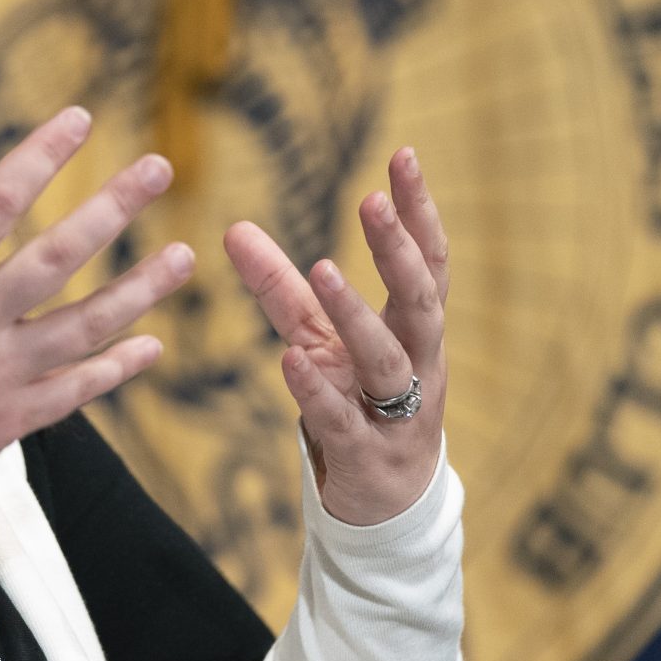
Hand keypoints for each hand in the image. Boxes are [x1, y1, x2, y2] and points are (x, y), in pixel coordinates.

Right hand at [0, 107, 194, 481]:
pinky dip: (116, 369)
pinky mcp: (7, 422)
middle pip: (56, 257)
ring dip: (139, 289)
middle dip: (112, 207)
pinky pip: (75, 392)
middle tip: (159, 168)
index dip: (38, 158)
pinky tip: (152, 345)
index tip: (78, 120)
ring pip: (83, 326)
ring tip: (184, 257)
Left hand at [224, 147, 449, 524]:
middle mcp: (417, 364)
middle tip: (370, 201)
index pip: (428, 261)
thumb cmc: (358, 402)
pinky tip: (292, 361)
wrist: (385, 504)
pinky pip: (344, 421)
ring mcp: (395, 414)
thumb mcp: (319, 337)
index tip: (402, 156)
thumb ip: (280, 286)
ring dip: (356, 314)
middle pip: (419, 301)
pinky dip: (318, 391)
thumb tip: (232, 227)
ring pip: (387, 361)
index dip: (418, 210)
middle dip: (398, 250)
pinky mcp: (366, 456)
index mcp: (415, 329)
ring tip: (323, 269)